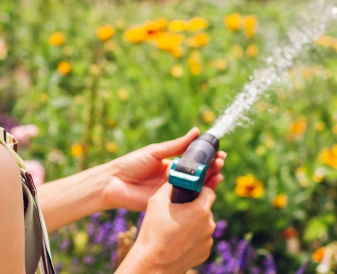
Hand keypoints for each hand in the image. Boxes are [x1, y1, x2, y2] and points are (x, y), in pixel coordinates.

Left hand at [103, 127, 226, 210]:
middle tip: (221, 162)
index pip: (195, 162)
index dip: (208, 158)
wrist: (114, 183)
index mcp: (173, 165)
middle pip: (199, 175)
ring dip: (210, 181)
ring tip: (219, 172)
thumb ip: (177, 145)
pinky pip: (187, 200)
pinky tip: (209, 188)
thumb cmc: (132, 164)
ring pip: (196, 188)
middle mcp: (176, 178)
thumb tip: (196, 131)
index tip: (219, 154)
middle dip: (213, 168)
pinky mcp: (170, 204)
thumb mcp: (156, 151)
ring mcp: (173, 192)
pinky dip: (199, 195)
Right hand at [117, 184, 216, 272]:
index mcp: (201, 210)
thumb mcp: (156, 202)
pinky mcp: (205, 253)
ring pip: (203, 226)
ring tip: (175, 229)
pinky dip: (193, 239)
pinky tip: (178, 241)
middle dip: (194, 209)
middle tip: (178, 212)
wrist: (153, 263)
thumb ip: (169, 186)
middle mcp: (209, 225)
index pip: (209, 192)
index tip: (190, 193)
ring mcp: (208, 240)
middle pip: (205, 209)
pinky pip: (201, 240)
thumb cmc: (154, 231)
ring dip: (194, 224)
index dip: (199, 190)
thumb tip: (174, 179)